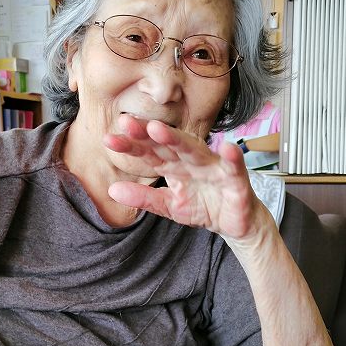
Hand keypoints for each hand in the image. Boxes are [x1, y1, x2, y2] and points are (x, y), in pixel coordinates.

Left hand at [104, 115, 268, 242]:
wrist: (235, 223)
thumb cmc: (202, 207)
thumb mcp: (168, 206)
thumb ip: (143, 197)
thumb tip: (112, 190)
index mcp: (174, 166)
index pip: (149, 153)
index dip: (131, 146)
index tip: (109, 140)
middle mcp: (191, 161)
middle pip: (168, 145)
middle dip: (148, 135)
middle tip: (126, 123)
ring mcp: (214, 168)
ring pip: (195, 151)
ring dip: (178, 140)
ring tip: (159, 130)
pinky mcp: (236, 179)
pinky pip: (234, 167)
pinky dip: (233, 158)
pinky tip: (228, 147)